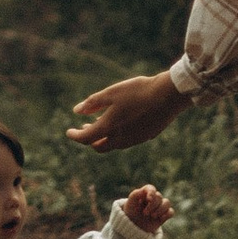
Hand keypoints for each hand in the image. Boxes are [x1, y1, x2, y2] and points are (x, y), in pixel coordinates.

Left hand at [68, 70, 186, 154]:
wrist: (168, 96)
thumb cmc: (138, 91)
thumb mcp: (111, 93)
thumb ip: (92, 103)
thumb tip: (77, 111)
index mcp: (109, 127)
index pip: (86, 138)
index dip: (75, 136)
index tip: (69, 131)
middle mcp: (121, 139)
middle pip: (100, 146)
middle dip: (90, 139)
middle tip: (84, 128)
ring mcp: (135, 140)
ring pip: (114, 145)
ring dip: (104, 138)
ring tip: (101, 123)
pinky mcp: (146, 136)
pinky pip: (127, 140)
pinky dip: (118, 135)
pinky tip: (121, 122)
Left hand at [121, 183, 172, 236]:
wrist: (133, 225)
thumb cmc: (131, 211)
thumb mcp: (131, 201)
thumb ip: (137, 193)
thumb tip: (147, 190)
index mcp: (145, 193)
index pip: (151, 188)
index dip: (151, 192)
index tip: (148, 199)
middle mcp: (154, 198)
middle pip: (159, 196)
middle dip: (152, 205)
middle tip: (145, 213)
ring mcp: (159, 207)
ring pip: (167, 202)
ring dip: (160, 209)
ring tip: (152, 216)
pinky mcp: (164, 215)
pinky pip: (171, 212)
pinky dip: (167, 214)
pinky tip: (160, 218)